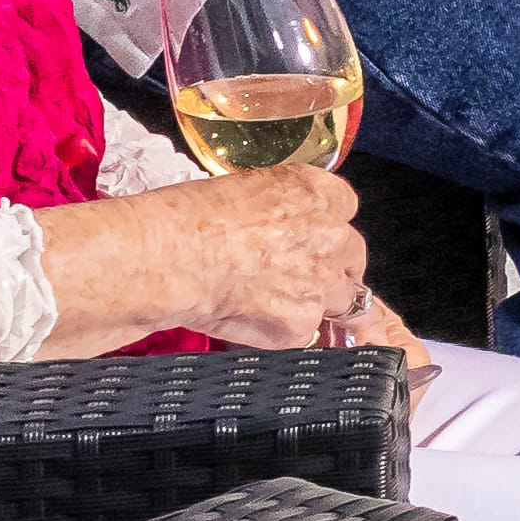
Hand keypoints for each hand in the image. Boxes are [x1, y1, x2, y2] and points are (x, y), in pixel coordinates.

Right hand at [36, 164, 374, 353]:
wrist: (168, 258)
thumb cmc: (186, 219)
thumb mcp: (243, 188)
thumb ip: (278, 206)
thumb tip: (275, 224)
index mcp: (313, 191)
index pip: (345, 206)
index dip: (326, 225)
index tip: (314, 237)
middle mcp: (328, 233)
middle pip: (351, 254)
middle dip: (332, 266)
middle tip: (300, 276)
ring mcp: (320, 281)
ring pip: (341, 298)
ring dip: (315, 302)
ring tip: (273, 305)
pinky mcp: (301, 322)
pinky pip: (306, 332)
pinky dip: (284, 332)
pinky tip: (252, 321)